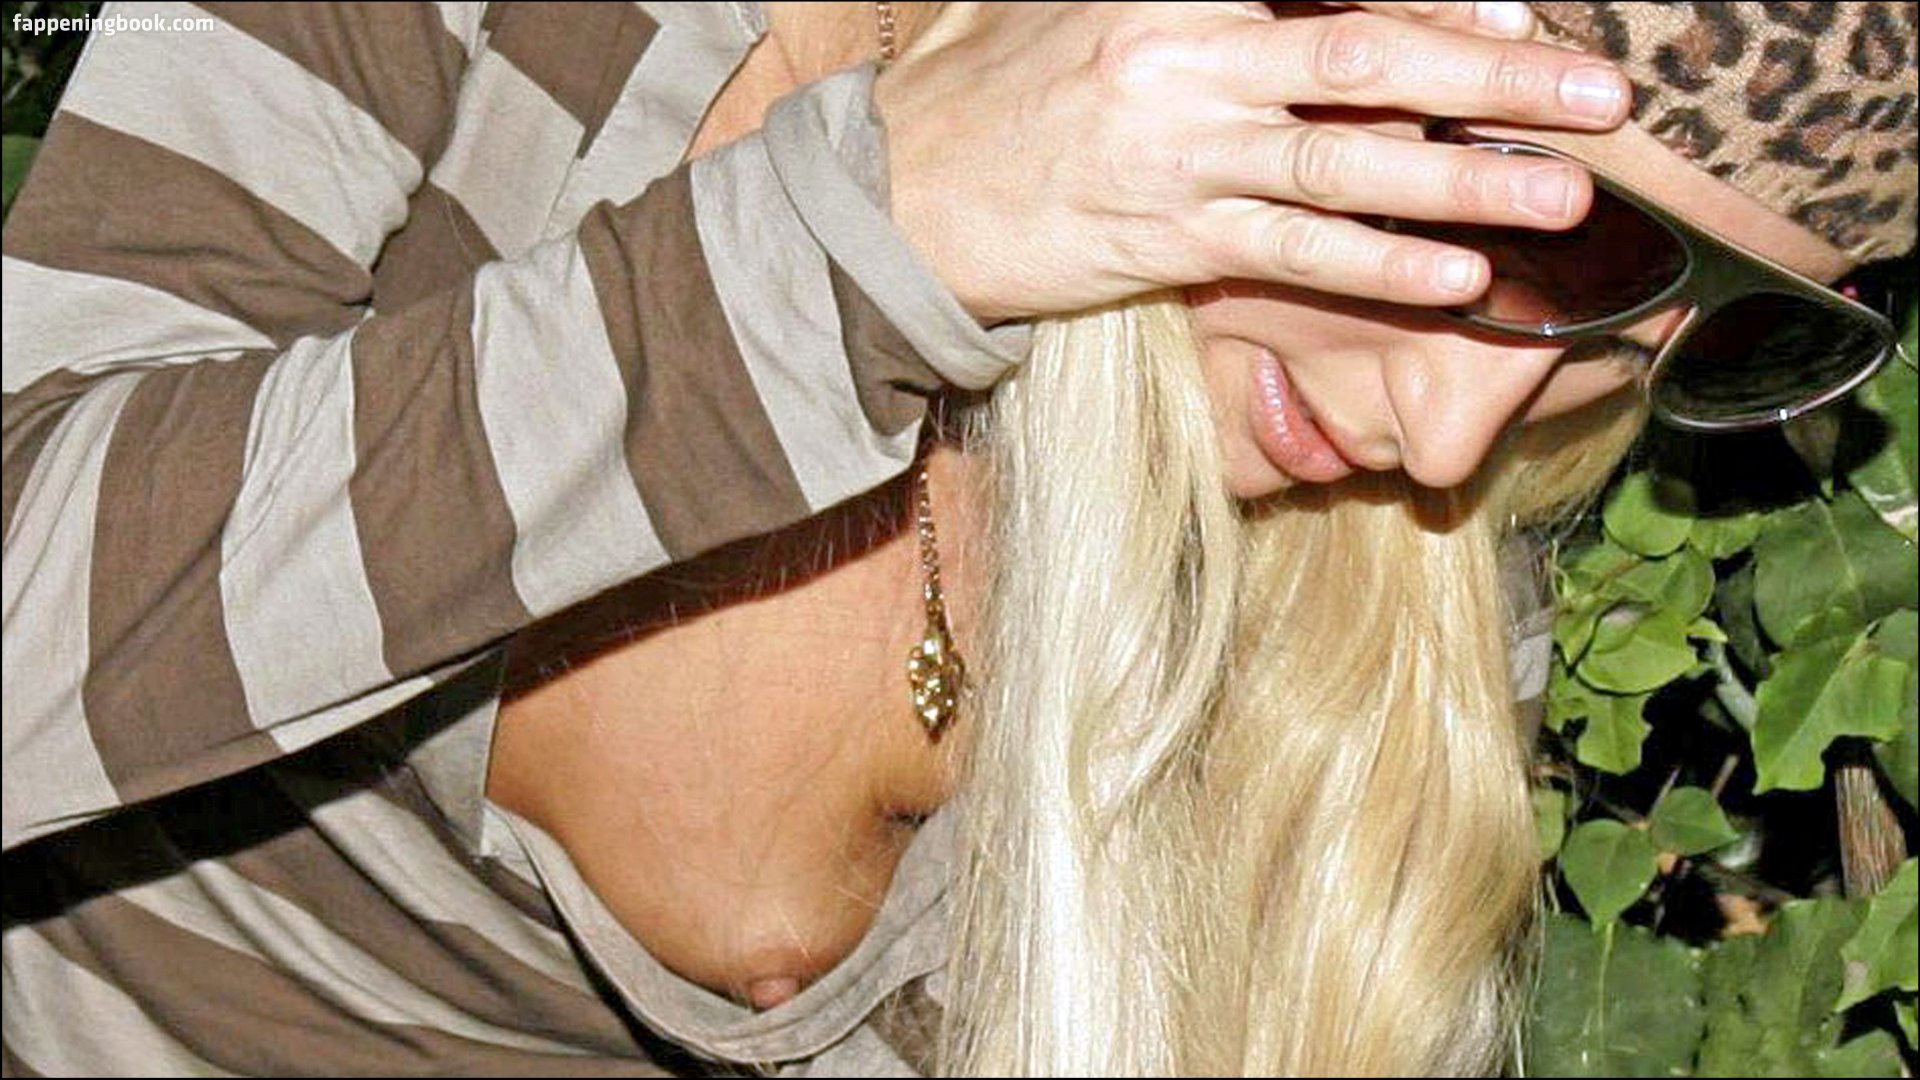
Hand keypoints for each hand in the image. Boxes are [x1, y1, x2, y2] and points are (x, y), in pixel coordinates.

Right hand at [875, 2, 1631, 321]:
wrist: (902, 191)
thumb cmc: (995, 84)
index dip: (1435, 0)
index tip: (1520, 14)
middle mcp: (1188, 62)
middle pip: (1367, 58)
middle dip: (1495, 80)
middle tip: (1598, 98)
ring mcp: (1180, 158)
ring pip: (1347, 164)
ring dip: (1464, 181)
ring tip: (1562, 197)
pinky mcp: (1166, 243)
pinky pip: (1293, 252)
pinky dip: (1379, 266)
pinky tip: (1457, 278)